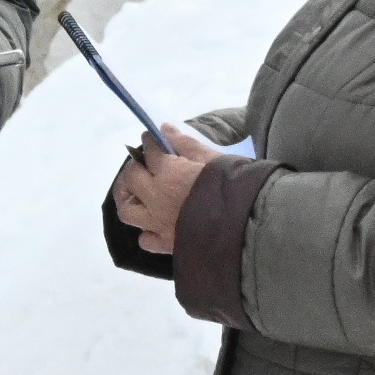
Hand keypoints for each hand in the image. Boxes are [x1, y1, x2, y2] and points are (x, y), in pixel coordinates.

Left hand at [108, 127, 226, 253]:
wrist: (247, 224)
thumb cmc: (233, 185)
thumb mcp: (212, 158)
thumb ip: (185, 144)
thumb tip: (164, 129)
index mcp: (168, 173)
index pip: (150, 152)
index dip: (149, 143)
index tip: (150, 140)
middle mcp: (156, 198)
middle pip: (131, 178)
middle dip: (134, 167)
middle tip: (143, 165)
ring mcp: (158, 223)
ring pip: (127, 211)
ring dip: (129, 199)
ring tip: (139, 195)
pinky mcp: (166, 245)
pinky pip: (145, 240)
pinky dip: (146, 232)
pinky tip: (154, 226)